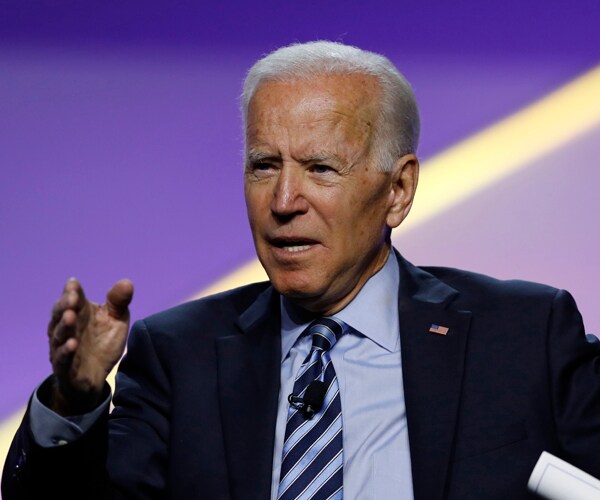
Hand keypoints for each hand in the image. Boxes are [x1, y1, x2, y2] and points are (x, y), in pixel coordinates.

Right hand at [48, 278, 133, 414]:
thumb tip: (127, 282)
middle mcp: (67, 327)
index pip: (73, 298)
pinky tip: (72, 344)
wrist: (97, 375)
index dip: (72, 291)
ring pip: (59, 335)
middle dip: (64, 305)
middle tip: (72, 298)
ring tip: (70, 316)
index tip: (73, 283)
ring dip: (64, 325)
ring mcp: (62, 347)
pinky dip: (65, 351)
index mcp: (79, 312)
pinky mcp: (64, 367)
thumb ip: (118, 302)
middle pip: (60, 313)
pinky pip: (61, 359)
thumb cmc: (103, 341)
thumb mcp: (116, 320)